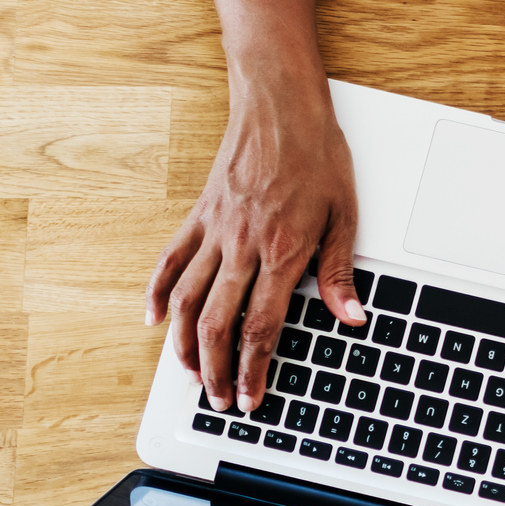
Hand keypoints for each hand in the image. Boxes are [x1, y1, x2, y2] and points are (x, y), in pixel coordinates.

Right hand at [146, 85, 363, 413]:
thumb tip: (352, 316)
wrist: (280, 105)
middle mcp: (243, 246)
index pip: (261, 327)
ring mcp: (215, 231)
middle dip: (216, 370)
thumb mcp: (345, 214)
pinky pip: (169, 260)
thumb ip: (340, 272)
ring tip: (189, 375)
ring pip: (185, 299)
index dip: (254, 370)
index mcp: (283, 251)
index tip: (250, 399)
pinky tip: (152, 320)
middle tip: (218, 400)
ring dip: (183, 344)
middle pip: (217, 323)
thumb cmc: (318, 155)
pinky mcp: (198, 215)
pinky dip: (155, 293)